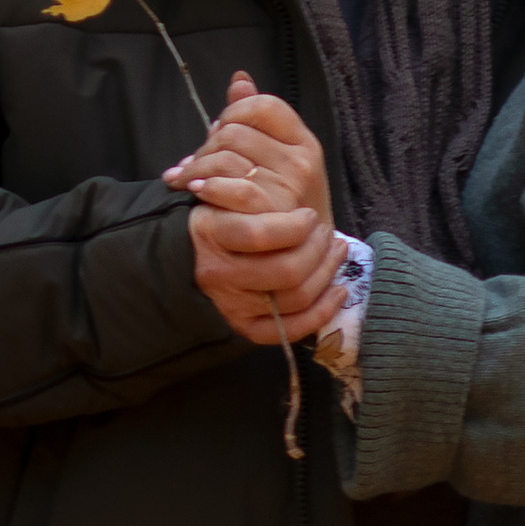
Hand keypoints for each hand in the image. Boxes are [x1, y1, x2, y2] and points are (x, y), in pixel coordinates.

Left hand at [168, 73, 334, 232]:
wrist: (306, 253)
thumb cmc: (288, 202)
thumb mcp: (283, 157)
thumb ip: (258, 118)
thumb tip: (239, 80)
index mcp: (304, 141)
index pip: (263, 105)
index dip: (233, 111)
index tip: (219, 129)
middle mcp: (300, 162)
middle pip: (235, 131)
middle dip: (207, 144)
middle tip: (195, 162)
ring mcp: (287, 188)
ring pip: (225, 157)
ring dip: (195, 167)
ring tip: (184, 178)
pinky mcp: (270, 214)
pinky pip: (229, 188)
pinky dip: (205, 186)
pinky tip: (192, 190)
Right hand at [187, 199, 345, 346]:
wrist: (185, 254)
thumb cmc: (216, 218)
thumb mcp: (225, 195)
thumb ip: (254, 195)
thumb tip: (295, 208)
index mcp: (211, 234)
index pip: (260, 235)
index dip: (296, 226)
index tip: (309, 216)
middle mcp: (219, 273)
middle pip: (286, 271)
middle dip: (319, 250)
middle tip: (327, 233)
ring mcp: (231, 304)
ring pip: (295, 298)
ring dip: (327, 273)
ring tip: (336, 252)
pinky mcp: (244, 325)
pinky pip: (289, 330)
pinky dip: (322, 313)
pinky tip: (338, 292)